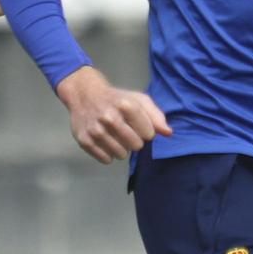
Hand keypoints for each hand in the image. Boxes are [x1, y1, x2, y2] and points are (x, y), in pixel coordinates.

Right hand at [55, 65, 170, 162]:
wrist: (84, 94)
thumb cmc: (116, 98)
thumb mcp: (138, 100)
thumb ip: (156, 115)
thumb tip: (168, 133)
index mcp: (126, 105)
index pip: (148, 134)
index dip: (146, 131)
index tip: (138, 126)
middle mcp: (109, 118)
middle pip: (136, 146)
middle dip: (135, 141)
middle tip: (126, 132)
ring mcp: (95, 130)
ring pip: (121, 154)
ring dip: (122, 148)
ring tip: (116, 137)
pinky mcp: (84, 140)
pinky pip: (106, 159)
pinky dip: (108, 155)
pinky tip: (106, 142)